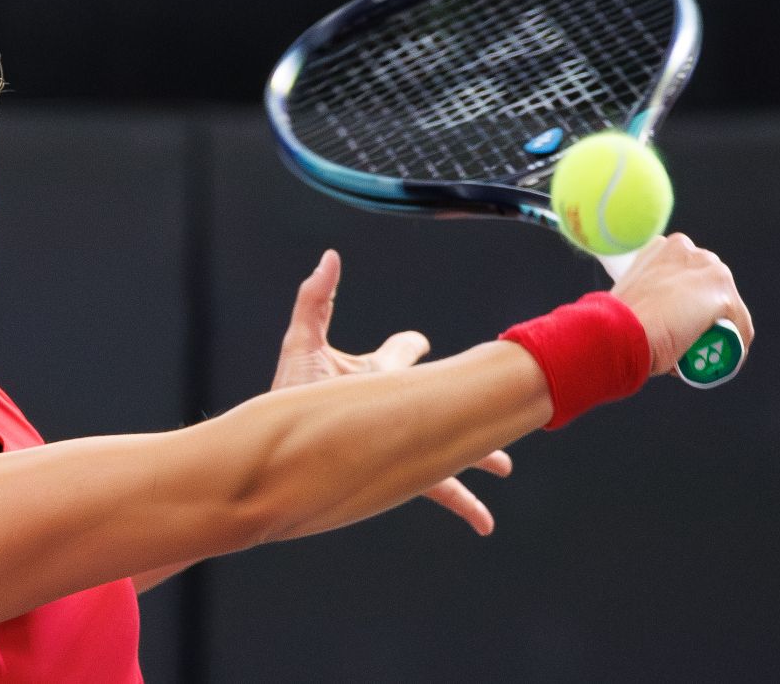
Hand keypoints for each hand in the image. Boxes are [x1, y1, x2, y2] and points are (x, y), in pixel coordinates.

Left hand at [271, 249, 510, 534]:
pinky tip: (484, 524)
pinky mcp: (397, 474)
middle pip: (439, 400)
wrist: (275, 456)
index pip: (401, 353)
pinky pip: (438, 490)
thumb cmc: (285, 401)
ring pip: (450, 447)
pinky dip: (464, 505)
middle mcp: (391, 409)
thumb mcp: (301, 346)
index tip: (418, 342)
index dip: (410, 345)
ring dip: (480, 454)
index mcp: (374, 375)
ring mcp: (398, 443)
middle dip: (465, 400)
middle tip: (494, 396)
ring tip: (504, 466)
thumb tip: (330, 256)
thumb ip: (315, 299)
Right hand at [610, 234, 754, 375]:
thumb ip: (650, 291)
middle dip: (705, 313)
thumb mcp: (633, 294)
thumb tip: (653, 312)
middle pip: (711, 288)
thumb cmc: (615, 321)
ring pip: (728, 306)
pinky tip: (720, 362)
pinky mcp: (724, 296)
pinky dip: (735, 347)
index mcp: (667, 247)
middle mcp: (692, 251)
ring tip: (702, 353)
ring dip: (720, 329)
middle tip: (688, 339)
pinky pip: (741, 328)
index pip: (690, 275)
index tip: (676, 323)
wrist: (618, 331)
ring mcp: (711, 271)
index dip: (686, 302)